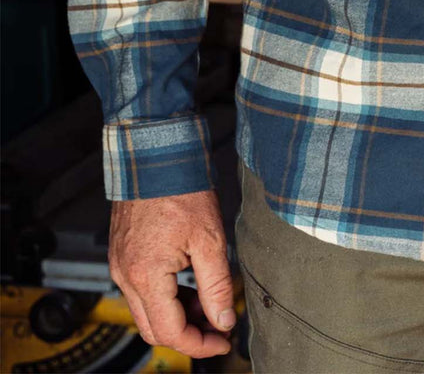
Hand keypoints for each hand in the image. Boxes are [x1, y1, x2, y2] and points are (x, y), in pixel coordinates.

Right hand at [108, 190, 235, 358]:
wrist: (157, 158)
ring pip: (147, 312)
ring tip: (210, 305)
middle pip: (154, 328)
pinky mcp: (123, 256)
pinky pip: (142, 291)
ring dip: (177, 316)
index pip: (170, 332)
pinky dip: (166, 298)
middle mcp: (125, 277)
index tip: (223, 341)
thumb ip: (216, 285)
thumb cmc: (181, 190)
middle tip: (219, 328)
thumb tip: (223, 320)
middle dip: (188, 335)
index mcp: (145, 277)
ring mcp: (121, 266)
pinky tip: (191, 288)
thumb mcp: (210, 239)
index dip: (199, 344)